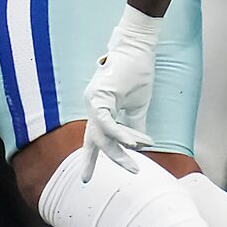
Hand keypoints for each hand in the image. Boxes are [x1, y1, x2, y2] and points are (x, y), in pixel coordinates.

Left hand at [80, 7, 162, 181]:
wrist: (138, 48)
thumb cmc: (137, 73)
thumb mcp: (138, 106)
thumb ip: (135, 126)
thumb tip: (140, 147)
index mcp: (100, 109)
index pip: (93, 138)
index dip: (90, 159)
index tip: (85, 178)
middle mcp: (92, 106)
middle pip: (95, 141)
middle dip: (102, 161)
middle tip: (117, 175)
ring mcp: (93, 101)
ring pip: (103, 135)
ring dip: (121, 151)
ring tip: (136, 163)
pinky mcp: (100, 95)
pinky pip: (108, 122)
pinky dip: (121, 135)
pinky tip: (134, 144)